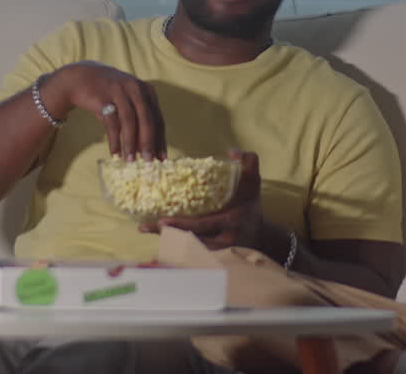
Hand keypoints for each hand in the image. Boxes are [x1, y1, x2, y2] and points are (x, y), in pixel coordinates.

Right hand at [51, 61, 165, 161]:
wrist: (79, 78)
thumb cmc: (108, 96)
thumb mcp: (127, 103)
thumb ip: (138, 122)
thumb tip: (146, 150)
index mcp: (147, 91)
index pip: (158, 119)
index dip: (160, 139)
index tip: (162, 158)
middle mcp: (136, 88)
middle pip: (147, 120)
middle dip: (149, 143)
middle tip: (149, 161)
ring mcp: (119, 91)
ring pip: (129, 121)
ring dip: (130, 143)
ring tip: (130, 160)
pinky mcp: (103, 96)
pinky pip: (111, 121)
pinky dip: (114, 139)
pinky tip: (115, 153)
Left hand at [141, 150, 264, 250]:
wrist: (259, 234)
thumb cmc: (251, 204)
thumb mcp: (253, 182)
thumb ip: (248, 162)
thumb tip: (232, 151)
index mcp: (231, 221)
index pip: (204, 225)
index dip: (182, 224)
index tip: (162, 220)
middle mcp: (223, 239)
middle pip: (191, 239)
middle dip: (168, 232)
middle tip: (146, 225)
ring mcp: (216, 251)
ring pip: (187, 247)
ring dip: (166, 239)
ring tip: (146, 228)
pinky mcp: (210, 255)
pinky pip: (188, 251)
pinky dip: (173, 245)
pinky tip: (157, 237)